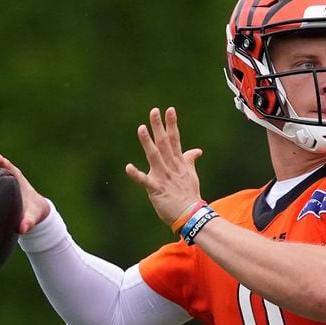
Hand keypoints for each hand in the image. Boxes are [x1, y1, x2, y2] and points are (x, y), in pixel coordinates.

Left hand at [125, 107, 203, 225]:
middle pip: (164, 143)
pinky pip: (144, 181)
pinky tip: (128, 167)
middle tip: (154, 111)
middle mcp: (171, 167)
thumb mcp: (191, 175)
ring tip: (141, 129)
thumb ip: (190, 160)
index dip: (172, 124)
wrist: (191, 214)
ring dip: (148, 143)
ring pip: (154, 156)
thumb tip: (197, 150)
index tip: (169, 110)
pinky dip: (136, 174)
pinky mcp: (156, 189)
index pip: (175, 140)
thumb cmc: (190, 195)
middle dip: (159, 127)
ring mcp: (163, 177)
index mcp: (179, 163)